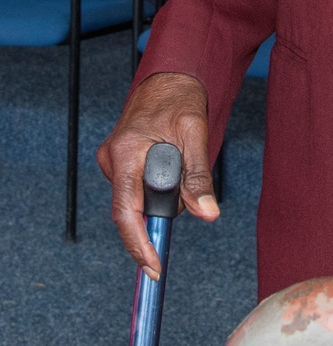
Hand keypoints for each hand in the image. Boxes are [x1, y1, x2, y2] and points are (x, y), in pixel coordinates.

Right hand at [97, 72, 218, 279]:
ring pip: (137, 199)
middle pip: (133, 209)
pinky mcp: (120, 161)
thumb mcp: (196, 134)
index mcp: (125, 153)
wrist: (170, 77)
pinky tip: (173, 166)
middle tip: (189, 191)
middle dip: (162, 210)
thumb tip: (208, 214)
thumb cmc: (181, 99)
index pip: (126, 213)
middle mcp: (112, 159)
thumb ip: (199, 176)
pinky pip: (137, 188)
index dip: (139, 245)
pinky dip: (156, 187)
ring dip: (162, 195)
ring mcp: (113, 161)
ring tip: (183, 162)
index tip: (154, 268)